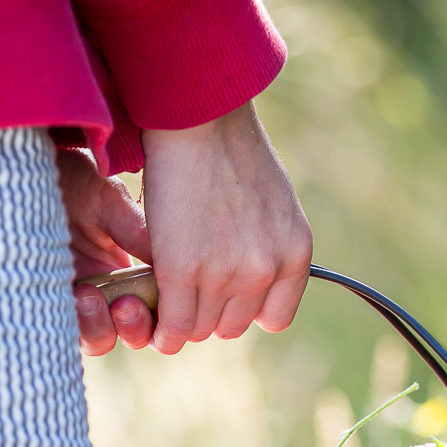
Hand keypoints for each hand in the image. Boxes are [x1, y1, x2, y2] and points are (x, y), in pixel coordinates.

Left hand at [58, 146, 155, 355]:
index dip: (163, 317)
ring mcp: (77, 300)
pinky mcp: (44, 303)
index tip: (158, 297)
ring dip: (100, 329)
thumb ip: (139, 234)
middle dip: (135, 328)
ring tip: (88, 296)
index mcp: (133, 269)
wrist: (24, 173)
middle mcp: (109, 290)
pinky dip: (70, 324)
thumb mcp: (110, 202)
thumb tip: (172, 266)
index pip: (159, 309)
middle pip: (135, 334)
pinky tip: (69, 294)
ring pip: (100, 340)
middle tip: (123, 305)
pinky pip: (62, 333)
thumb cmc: (72, 180)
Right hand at [140, 101, 311, 355]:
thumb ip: (270, 243)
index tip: (224, 296)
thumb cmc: (229, 148)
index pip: (273, 318)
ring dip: (181, 318)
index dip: (244, 310)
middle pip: (231, 325)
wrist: (197, 117)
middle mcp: (266, 268)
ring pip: (200, 329)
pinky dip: (161, 330)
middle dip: (208, 312)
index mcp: (294, 252)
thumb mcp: (274, 201)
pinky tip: (152, 316)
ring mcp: (226, 273)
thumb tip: (250, 274)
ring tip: (164, 295)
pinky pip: (173, 326)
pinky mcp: (182, 270)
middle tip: (184, 288)